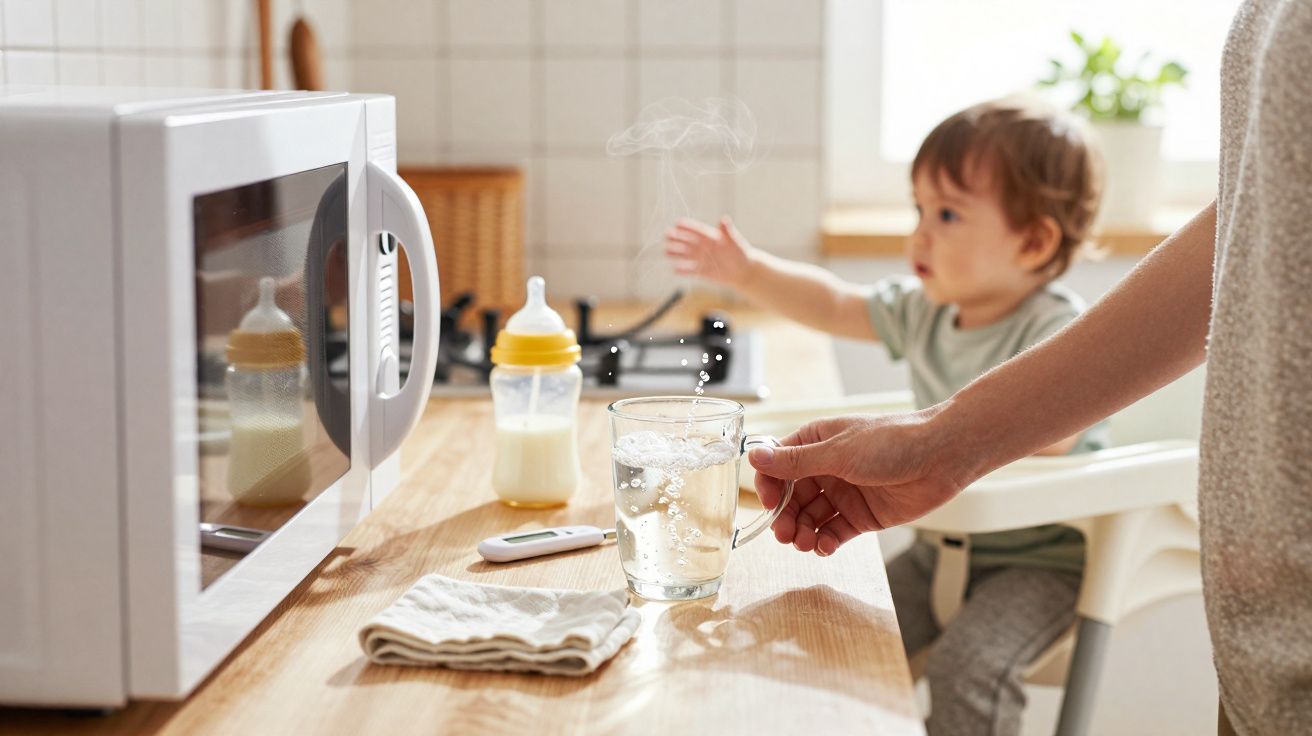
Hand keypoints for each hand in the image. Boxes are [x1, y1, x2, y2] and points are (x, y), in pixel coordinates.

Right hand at [663, 216, 755, 286]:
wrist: (743, 271)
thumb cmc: (740, 253)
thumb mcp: (735, 242)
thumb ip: (728, 231)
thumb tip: (724, 219)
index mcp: (710, 236)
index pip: (697, 230)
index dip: (687, 226)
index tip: (677, 223)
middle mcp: (703, 246)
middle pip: (687, 241)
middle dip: (677, 238)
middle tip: (666, 235)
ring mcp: (701, 258)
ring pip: (686, 254)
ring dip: (676, 253)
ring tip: (666, 252)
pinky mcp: (702, 271)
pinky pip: (691, 270)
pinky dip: (683, 270)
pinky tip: (675, 270)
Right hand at [750, 411, 971, 556]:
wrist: (941, 457)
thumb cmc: (892, 442)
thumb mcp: (838, 452)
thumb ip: (796, 462)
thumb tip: (753, 456)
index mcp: (816, 443)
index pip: (778, 467)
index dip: (770, 487)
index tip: (771, 504)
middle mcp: (826, 468)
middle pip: (791, 498)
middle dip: (785, 518)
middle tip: (785, 535)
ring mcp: (843, 493)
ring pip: (810, 518)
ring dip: (802, 533)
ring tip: (804, 544)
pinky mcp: (861, 516)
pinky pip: (834, 532)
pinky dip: (824, 542)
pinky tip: (823, 547)